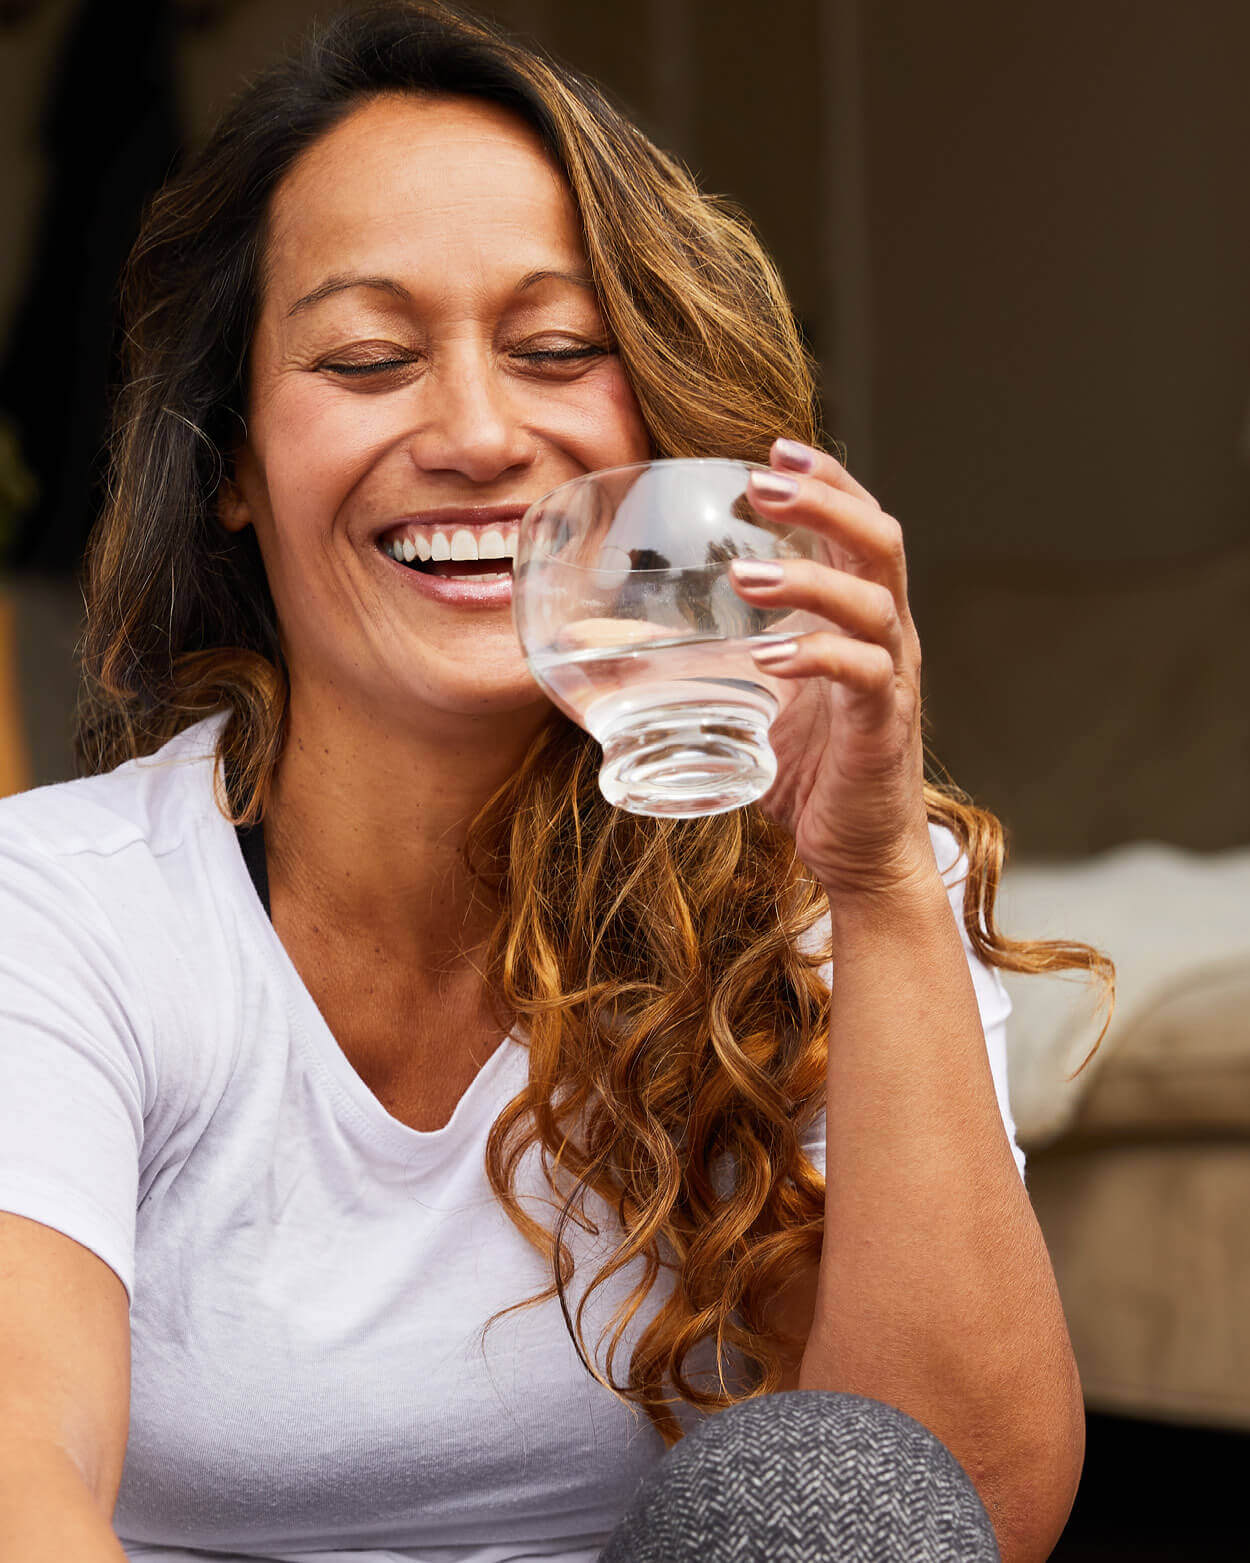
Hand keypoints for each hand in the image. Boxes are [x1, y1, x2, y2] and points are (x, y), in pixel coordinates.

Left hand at [730, 438, 932, 900]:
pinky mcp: (883, 726)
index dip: (825, 480)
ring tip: (745, 573)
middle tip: (763, 481)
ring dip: (807, 577)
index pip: (856, 526)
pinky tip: (769, 653)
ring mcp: (891, 678)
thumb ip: (709, 660)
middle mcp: (886, 635)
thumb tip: (617, 639)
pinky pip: (862, 675)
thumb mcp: (752, 699)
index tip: (774, 447)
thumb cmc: (808, 772)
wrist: (860, 853)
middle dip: (824, 500)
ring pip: (872, 600)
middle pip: (878, 540)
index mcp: (859, 617)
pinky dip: (816, 656)